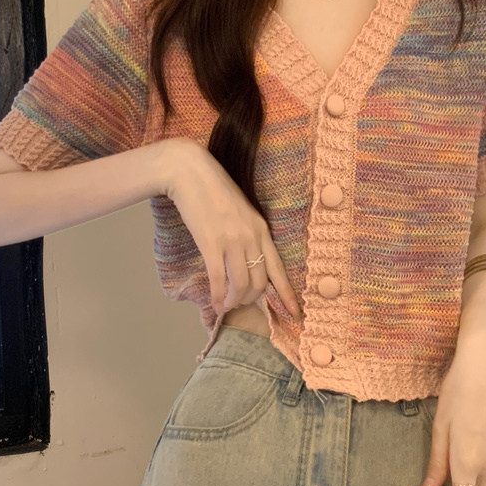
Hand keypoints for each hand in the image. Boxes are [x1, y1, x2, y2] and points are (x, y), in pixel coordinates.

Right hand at [161, 137, 301, 318]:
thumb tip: (248, 260)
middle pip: (259, 282)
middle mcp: (251, 237)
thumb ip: (249, 234)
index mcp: (262, 229)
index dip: (287, 294)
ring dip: (234, 300)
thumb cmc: (214, 191)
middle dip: (251, 299)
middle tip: (240, 303)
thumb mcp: (242, 211)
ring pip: (240, 284)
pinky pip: (219, 279)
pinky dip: (219, 296)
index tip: (295, 313)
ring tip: (227, 305)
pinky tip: (216, 304)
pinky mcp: (211, 244)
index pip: (279, 269)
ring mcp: (232, 241)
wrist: (190, 172)